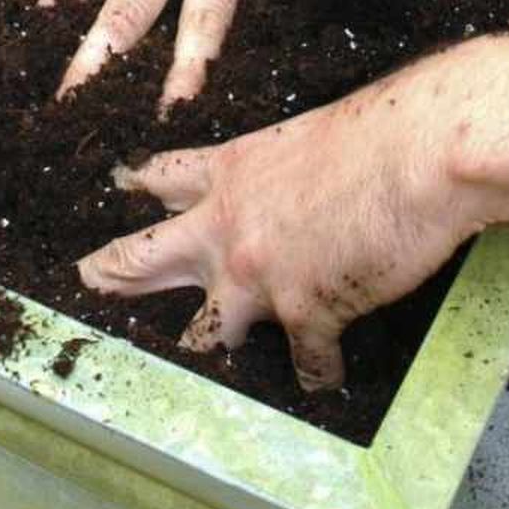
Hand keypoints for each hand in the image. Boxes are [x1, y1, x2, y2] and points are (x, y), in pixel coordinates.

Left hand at [76, 58, 483, 388]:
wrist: (421, 153)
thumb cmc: (382, 128)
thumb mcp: (310, 135)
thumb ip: (288, 170)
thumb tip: (303, 185)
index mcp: (232, 172)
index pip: (161, 178)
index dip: (133, 187)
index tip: (111, 189)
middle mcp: (228, 227)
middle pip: (144, 256)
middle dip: (109, 273)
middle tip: (87, 282)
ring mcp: (260, 277)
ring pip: (208, 333)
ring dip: (212, 348)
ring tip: (208, 363)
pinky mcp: (307, 314)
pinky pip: (304, 363)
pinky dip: (318, 374)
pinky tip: (327, 380)